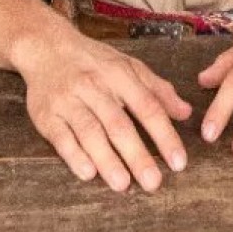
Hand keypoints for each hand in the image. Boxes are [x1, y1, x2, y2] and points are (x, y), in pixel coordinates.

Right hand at [15, 28, 191, 192]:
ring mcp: (69, 100)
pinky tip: (87, 173)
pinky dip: (74, 155)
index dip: (164, 135)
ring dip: (107, 159)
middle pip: (119, 124)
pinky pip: (61, 137)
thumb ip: (158, 90)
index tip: (179, 162)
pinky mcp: (46, 114)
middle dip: (137, 155)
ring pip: (90, 132)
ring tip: (123, 184)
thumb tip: (186, 113)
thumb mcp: (128, 66)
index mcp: (120, 75)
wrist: (46, 47)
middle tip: (153, 182)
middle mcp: (94, 87)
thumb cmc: (94, 62)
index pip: (147, 107)